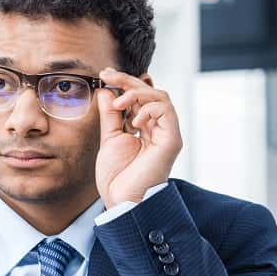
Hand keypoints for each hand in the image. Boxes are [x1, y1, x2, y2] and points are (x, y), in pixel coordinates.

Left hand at [94, 69, 182, 207]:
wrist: (122, 201)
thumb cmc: (117, 176)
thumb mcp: (110, 139)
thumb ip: (110, 116)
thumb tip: (107, 91)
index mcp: (144, 128)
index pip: (139, 97)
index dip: (124, 83)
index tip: (105, 74)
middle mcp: (158, 128)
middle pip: (151, 92)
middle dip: (128, 81)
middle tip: (108, 75)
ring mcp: (166, 133)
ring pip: (161, 98)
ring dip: (137, 94)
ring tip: (119, 103)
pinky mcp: (171, 140)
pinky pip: (166, 113)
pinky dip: (149, 109)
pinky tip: (133, 119)